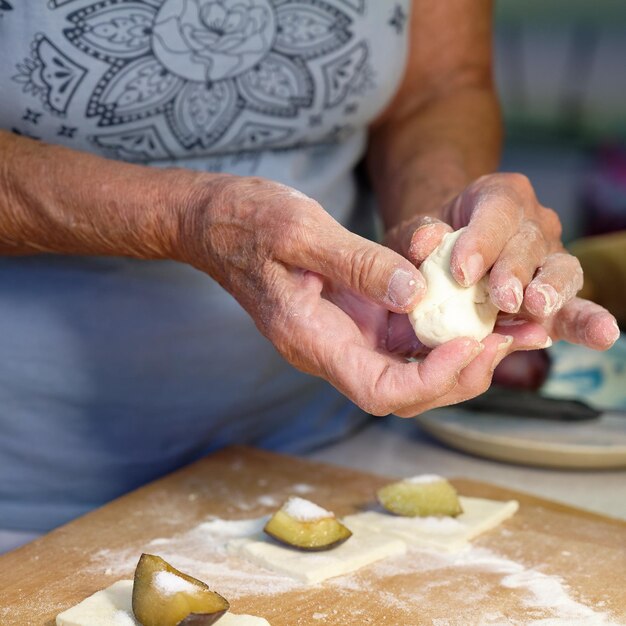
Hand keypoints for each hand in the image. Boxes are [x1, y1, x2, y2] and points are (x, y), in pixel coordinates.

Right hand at [175, 175, 511, 415]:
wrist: (218, 221)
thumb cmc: (249, 223)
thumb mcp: (300, 231)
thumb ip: (357, 264)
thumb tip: (418, 292)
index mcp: (312, 340)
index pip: (380, 390)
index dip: (431, 378)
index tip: (471, 343)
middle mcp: (332, 349)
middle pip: (406, 391)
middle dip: (461, 373)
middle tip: (508, 337)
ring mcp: (345, 335)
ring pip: (412, 366)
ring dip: (463, 354)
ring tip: (510, 327)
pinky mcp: (355, 316)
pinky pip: (406, 336)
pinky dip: (444, 328)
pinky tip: (476, 307)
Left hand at [385, 173, 619, 351]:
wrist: (446, 259)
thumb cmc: (431, 243)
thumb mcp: (414, 232)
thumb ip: (417, 233)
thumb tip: (425, 240)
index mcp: (499, 197)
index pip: (497, 212)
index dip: (483, 241)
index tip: (462, 272)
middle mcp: (533, 224)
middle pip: (531, 242)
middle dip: (516, 271)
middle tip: (503, 297)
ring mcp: (550, 258)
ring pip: (562, 270)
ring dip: (551, 292)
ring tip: (538, 308)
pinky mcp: (557, 297)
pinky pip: (574, 308)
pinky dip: (586, 322)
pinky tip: (602, 334)